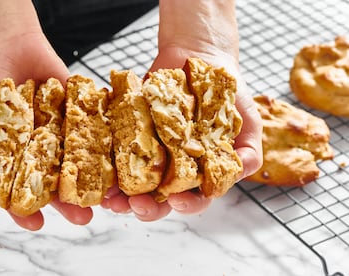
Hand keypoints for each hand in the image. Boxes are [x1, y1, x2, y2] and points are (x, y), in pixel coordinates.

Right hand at [0, 30, 92, 229]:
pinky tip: (115, 160)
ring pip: (82, 162)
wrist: (6, 44)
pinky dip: (107, 144)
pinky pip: (97, 130)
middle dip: (71, 202)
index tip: (36, 225)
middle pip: (60, 182)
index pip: (27, 191)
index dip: (30, 210)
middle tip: (83, 218)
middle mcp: (45, 148)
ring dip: (94, 181)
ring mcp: (65, 131)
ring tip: (105, 197)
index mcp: (20, 156)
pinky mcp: (82, 112)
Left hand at [102, 0, 262, 220]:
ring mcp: (151, 152)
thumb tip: (245, 169)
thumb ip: (249, 149)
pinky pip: (117, 155)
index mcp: (201, 171)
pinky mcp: (132, 134)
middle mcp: (174, 167)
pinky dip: (107, 168)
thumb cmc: (226, 93)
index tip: (177, 199)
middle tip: (137, 205)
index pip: (194, 199)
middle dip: (147, 208)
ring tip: (111, 199)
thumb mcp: (247, 119)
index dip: (187, 205)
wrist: (199, 56)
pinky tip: (102, 174)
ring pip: (134, 184)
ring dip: (121, 197)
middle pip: (160, 200)